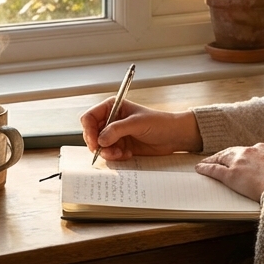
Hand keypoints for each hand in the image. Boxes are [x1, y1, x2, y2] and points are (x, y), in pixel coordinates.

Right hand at [81, 98, 201, 160]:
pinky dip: (116, 156)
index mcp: (112, 107)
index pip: (90, 117)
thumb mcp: (137, 123)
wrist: (174, 136)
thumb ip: (117, 130)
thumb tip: (100, 140)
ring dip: (108, 152)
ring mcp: (115, 134)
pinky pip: (110, 154)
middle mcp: (111, 120)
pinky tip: (127, 154)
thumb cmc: (159, 123)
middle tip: (108, 151)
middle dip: (98, 144)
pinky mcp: (121, 146)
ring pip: (100, 146)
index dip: (89, 130)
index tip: (95, 143)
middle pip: (91, 134)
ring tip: (121, 153)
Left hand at [196, 143, 263, 202]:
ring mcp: (239, 162)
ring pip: (220, 158)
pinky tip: (200, 168)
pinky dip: (206, 168)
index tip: (236, 155)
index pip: (247, 150)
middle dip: (222, 155)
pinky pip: (215, 170)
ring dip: (211, 160)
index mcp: (263, 149)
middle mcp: (249, 152)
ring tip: (205, 163)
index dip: (238, 154)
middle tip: (215, 157)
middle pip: (231, 152)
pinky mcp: (231, 175)